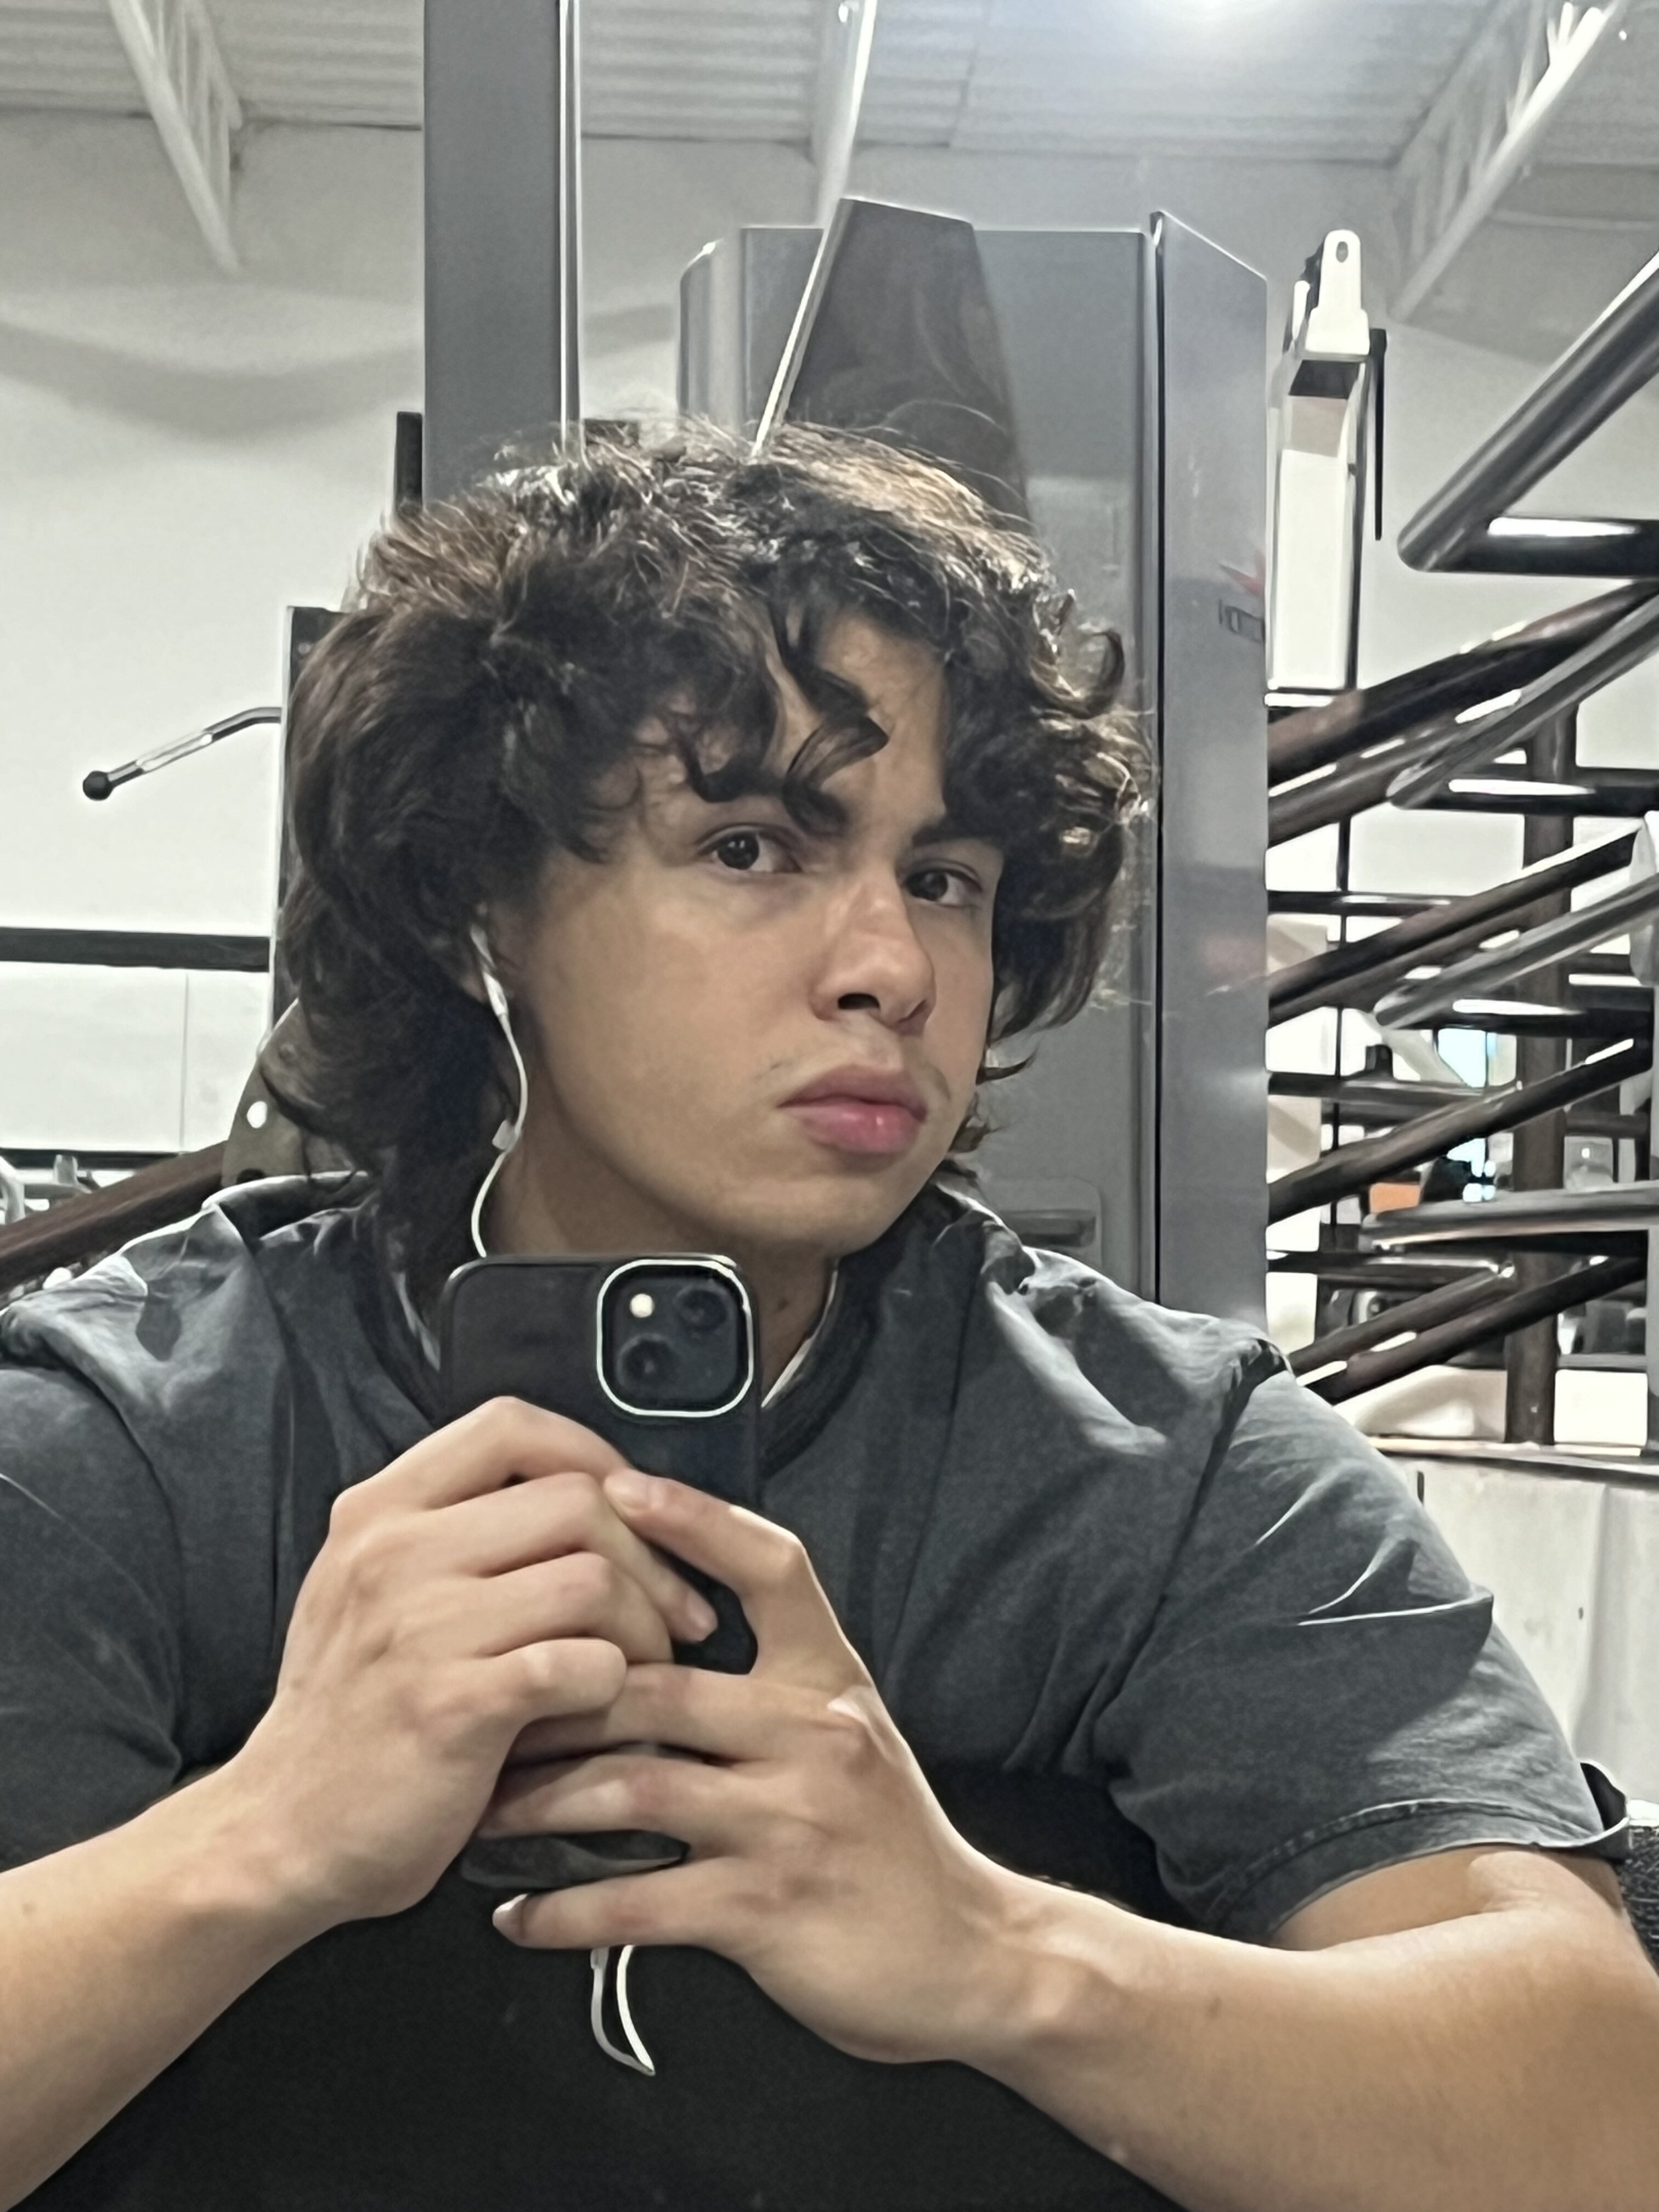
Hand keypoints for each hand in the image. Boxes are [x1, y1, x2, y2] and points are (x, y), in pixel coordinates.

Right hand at [222, 1400, 718, 1928]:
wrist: (277, 1832)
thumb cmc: (347, 1712)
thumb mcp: (367, 1586)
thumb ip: (451, 1527)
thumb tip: (586, 1495)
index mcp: (379, 1512)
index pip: (513, 1427)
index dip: (594, 1455)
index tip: (631, 1508)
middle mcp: (395, 1553)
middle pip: (577, 1501)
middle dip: (648, 1557)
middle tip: (671, 1611)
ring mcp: (422, 1628)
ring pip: (593, 1580)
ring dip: (644, 1628)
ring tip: (641, 1667)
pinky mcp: (453, 1707)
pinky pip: (582, 1664)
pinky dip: (613, 1687)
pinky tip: (599, 1710)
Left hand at [481, 1472, 1034, 2068]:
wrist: (967, 1952)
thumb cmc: (889, 1841)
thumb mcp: (848, 1731)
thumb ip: (768, 1683)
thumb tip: (650, 1642)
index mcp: (829, 1680)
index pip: (770, 1567)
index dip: (695, 1520)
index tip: (618, 1489)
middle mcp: (815, 1735)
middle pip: (660, 1686)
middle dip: (557, 1700)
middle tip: (486, 1704)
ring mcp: (793, 1821)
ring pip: (635, 1788)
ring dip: (541, 1804)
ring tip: (485, 1812)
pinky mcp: (769, 1907)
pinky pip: (640, 1901)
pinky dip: (565, 1910)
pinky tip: (521, 1913)